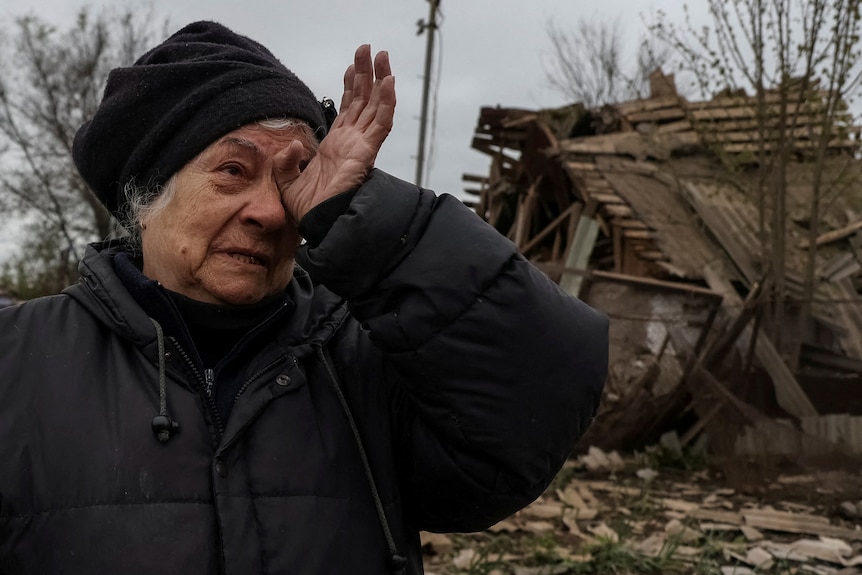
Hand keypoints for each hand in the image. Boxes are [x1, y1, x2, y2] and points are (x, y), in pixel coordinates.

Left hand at [276, 44, 395, 221]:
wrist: (317, 226)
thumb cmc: (306, 209)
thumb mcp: (285, 180)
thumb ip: (286, 160)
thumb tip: (295, 144)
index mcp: (336, 145)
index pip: (348, 108)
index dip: (351, 85)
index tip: (352, 65)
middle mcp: (352, 142)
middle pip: (363, 100)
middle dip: (366, 73)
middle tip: (368, 49)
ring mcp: (361, 146)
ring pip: (374, 105)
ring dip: (379, 79)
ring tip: (381, 55)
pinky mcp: (367, 153)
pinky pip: (381, 124)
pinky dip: (386, 102)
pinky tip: (389, 81)